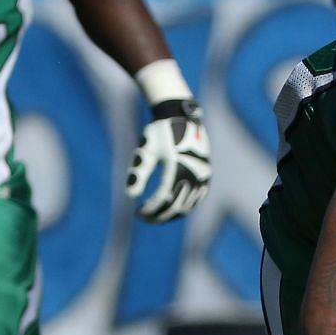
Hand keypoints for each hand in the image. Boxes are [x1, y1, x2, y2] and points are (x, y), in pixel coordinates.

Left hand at [126, 99, 210, 222]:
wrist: (182, 117)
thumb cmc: (160, 132)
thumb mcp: (146, 150)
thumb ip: (137, 172)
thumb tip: (129, 195)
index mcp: (179, 167)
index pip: (164, 198)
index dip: (150, 209)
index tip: (137, 212)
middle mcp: (195, 174)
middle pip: (175, 206)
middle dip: (158, 216)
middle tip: (142, 217)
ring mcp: (203, 177)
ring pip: (186, 207)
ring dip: (169, 215)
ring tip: (152, 215)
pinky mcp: (206, 178)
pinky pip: (194, 200)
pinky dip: (181, 208)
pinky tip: (167, 209)